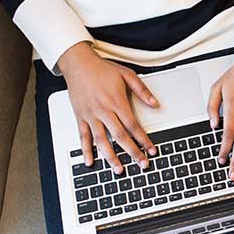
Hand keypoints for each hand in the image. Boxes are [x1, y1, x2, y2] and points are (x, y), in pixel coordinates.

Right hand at [58, 41, 158, 172]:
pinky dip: (86, 150)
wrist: (78, 64)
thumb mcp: (127, 75)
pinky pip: (83, 136)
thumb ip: (142, 91)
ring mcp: (91, 115)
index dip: (144, 140)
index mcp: (117, 102)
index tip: (151, 150)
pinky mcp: (80, 117)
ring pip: (101, 140)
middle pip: (120, 136)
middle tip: (141, 164)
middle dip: (132, 152)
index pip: (133, 126)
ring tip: (119, 169)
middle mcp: (103, 111)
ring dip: (111, 157)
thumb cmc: (102, 69)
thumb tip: (155, 104)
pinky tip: (91, 161)